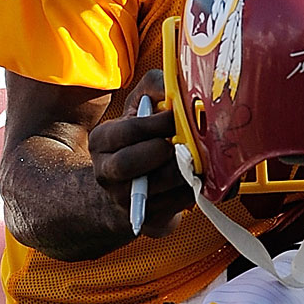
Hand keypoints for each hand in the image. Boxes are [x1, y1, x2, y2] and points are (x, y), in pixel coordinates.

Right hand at [87, 71, 192, 237]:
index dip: (158, 123)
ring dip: (183, 170)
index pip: (128, 131)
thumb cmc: (140, 139)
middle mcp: (107, 173)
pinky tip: (202, 176)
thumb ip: (155, 87)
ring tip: (199, 157)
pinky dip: (195, 189)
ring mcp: (125, 201)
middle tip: (185, 143)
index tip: (178, 116)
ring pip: (158, 187)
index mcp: (102, 141)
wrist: (129, 186)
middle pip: (130, 163)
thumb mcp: (139, 107)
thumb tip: (175, 83)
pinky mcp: (149, 220)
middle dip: (164, 151)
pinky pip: (177, 206)